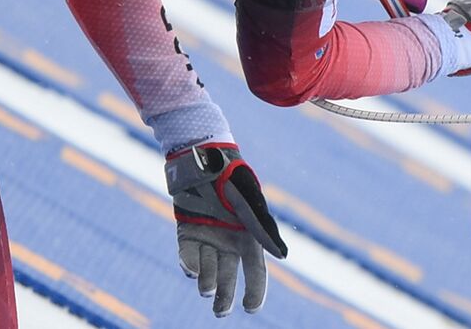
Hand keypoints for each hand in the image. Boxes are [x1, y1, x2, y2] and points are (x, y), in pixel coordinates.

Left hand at [166, 142, 286, 316]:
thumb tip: (283, 257)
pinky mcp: (187, 231)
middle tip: (219, 312)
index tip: (251, 309)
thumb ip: (265, 230)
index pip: (256, 271)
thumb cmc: (233, 180)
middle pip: (229, 276)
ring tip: (206, 289)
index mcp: (249, 236)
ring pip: (207, 269)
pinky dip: (188, 265)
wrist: (203, 159)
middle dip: (224, 296)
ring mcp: (207, 236)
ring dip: (206, 282)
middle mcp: (229, 240)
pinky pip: (188, 255)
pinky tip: (191, 269)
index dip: (256, 291)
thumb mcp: (251, 205)